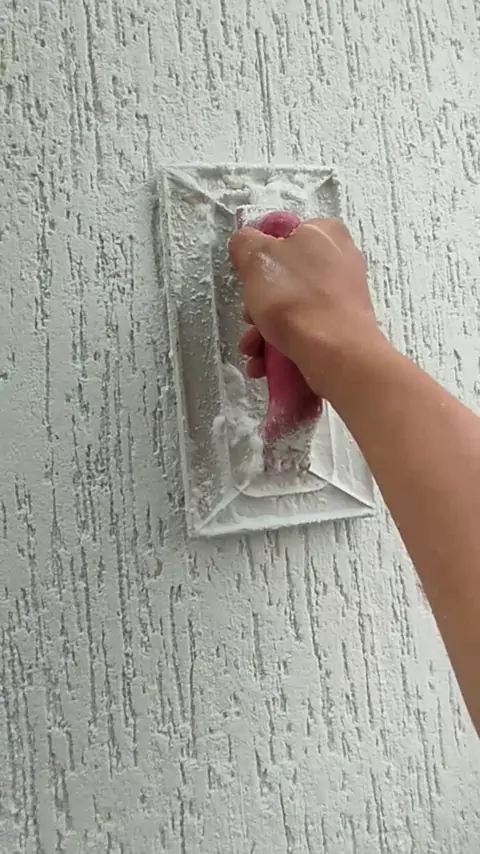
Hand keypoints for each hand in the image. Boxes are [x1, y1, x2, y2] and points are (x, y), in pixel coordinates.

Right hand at [229, 217, 383, 399]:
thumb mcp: (256, 257)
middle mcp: (340, 261)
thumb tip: (245, 245)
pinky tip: (264, 364)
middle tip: (249, 318)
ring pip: (291, 309)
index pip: (283, 235)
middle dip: (257, 304)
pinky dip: (282, 346)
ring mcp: (344, 297)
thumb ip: (244, 243)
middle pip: (284, 278)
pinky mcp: (343, 328)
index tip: (247, 278)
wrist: (334, 353)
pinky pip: (305, 331)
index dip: (259, 257)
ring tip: (252, 351)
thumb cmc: (295, 298)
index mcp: (324, 233)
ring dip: (263, 332)